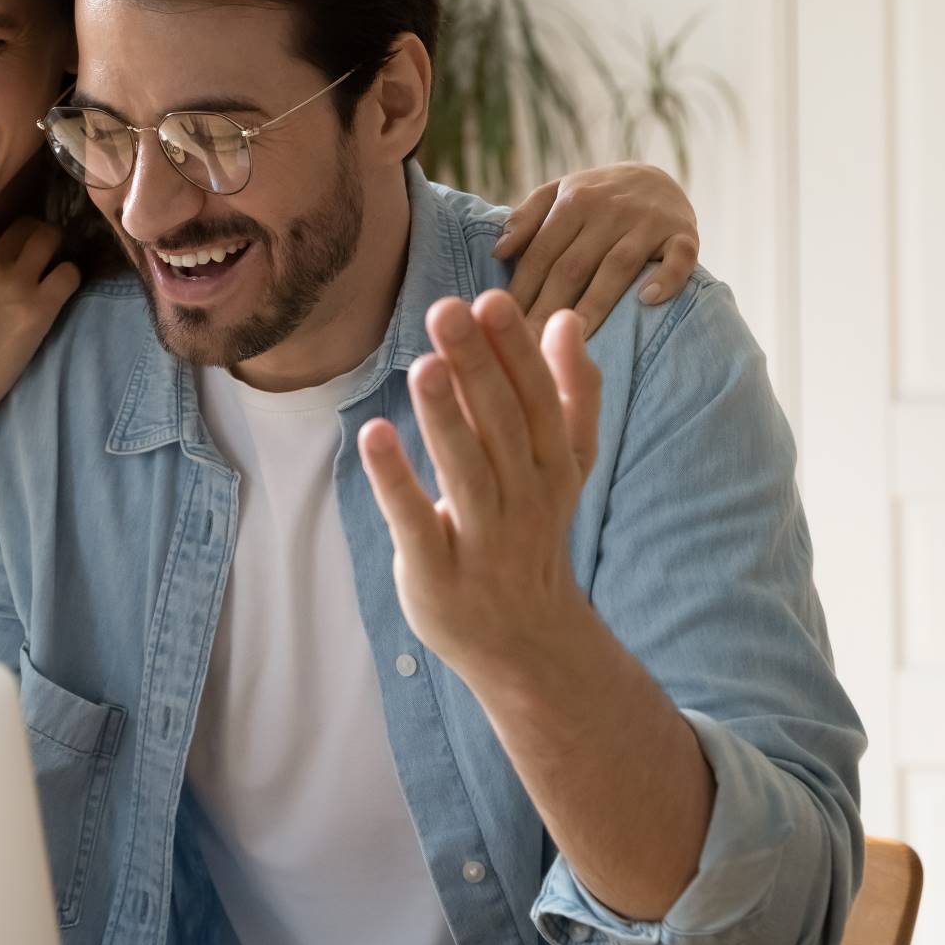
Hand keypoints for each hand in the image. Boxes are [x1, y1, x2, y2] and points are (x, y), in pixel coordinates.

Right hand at [0, 218, 79, 430]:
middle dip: (34, 238)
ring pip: (50, 239)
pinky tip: (63, 292)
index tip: (5, 266)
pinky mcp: (39, 308)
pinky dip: (71, 278)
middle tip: (38, 257)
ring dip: (56, 249)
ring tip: (55, 266)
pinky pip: (70, 273)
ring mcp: (15, 282)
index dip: (2, 250)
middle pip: (25, 228)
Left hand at [358, 291, 601, 680]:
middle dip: (477, 367)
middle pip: (502, 426)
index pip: (538, 401)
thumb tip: (568, 319)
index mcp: (553, 469)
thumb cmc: (534, 534)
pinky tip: (372, 435)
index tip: (493, 299)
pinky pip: (416, 523)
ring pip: (465, 472)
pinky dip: (396, 481)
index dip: (516, 352)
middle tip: (447, 310)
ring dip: (444, 418)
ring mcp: (482, 540)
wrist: (527, 645)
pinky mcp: (437, 574)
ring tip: (422, 365)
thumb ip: (572, 395)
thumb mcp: (566, 468)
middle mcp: (523, 501)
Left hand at [495, 162, 697, 334]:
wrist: (658, 175)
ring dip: (596, 302)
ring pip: (618, 266)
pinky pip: (679, 257)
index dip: (522, 291)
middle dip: (549, 308)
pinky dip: (666, 277)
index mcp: (573, 201)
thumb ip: (525, 219)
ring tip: (575, 336)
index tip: (507, 328)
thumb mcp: (557, 194)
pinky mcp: (684, 233)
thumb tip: (499, 252)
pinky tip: (648, 301)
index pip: (541, 254)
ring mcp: (648, 222)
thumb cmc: (596, 197)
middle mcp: (609, 209)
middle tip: (531, 347)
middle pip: (574, 265)